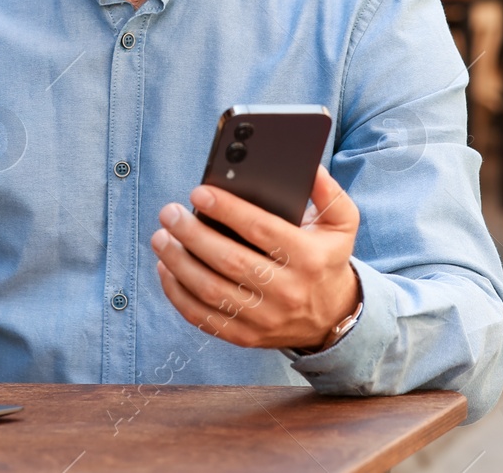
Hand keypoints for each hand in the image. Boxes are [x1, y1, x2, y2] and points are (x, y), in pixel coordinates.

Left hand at [151, 166, 361, 350]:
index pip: (261, 230)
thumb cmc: (327, 259)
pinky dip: (178, 293)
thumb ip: (327, 191)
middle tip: (169, 213)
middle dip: (192, 234)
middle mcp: (287, 291)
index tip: (198, 193)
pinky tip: (165, 269)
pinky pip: (203, 317)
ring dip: (179, 262)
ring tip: (161, 237)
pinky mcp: (246, 337)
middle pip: (229, 261)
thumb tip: (308, 165)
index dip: (227, 210)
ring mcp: (265, 319)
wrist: (332, 317)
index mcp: (309, 258)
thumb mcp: (341, 223)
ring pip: (210, 290)